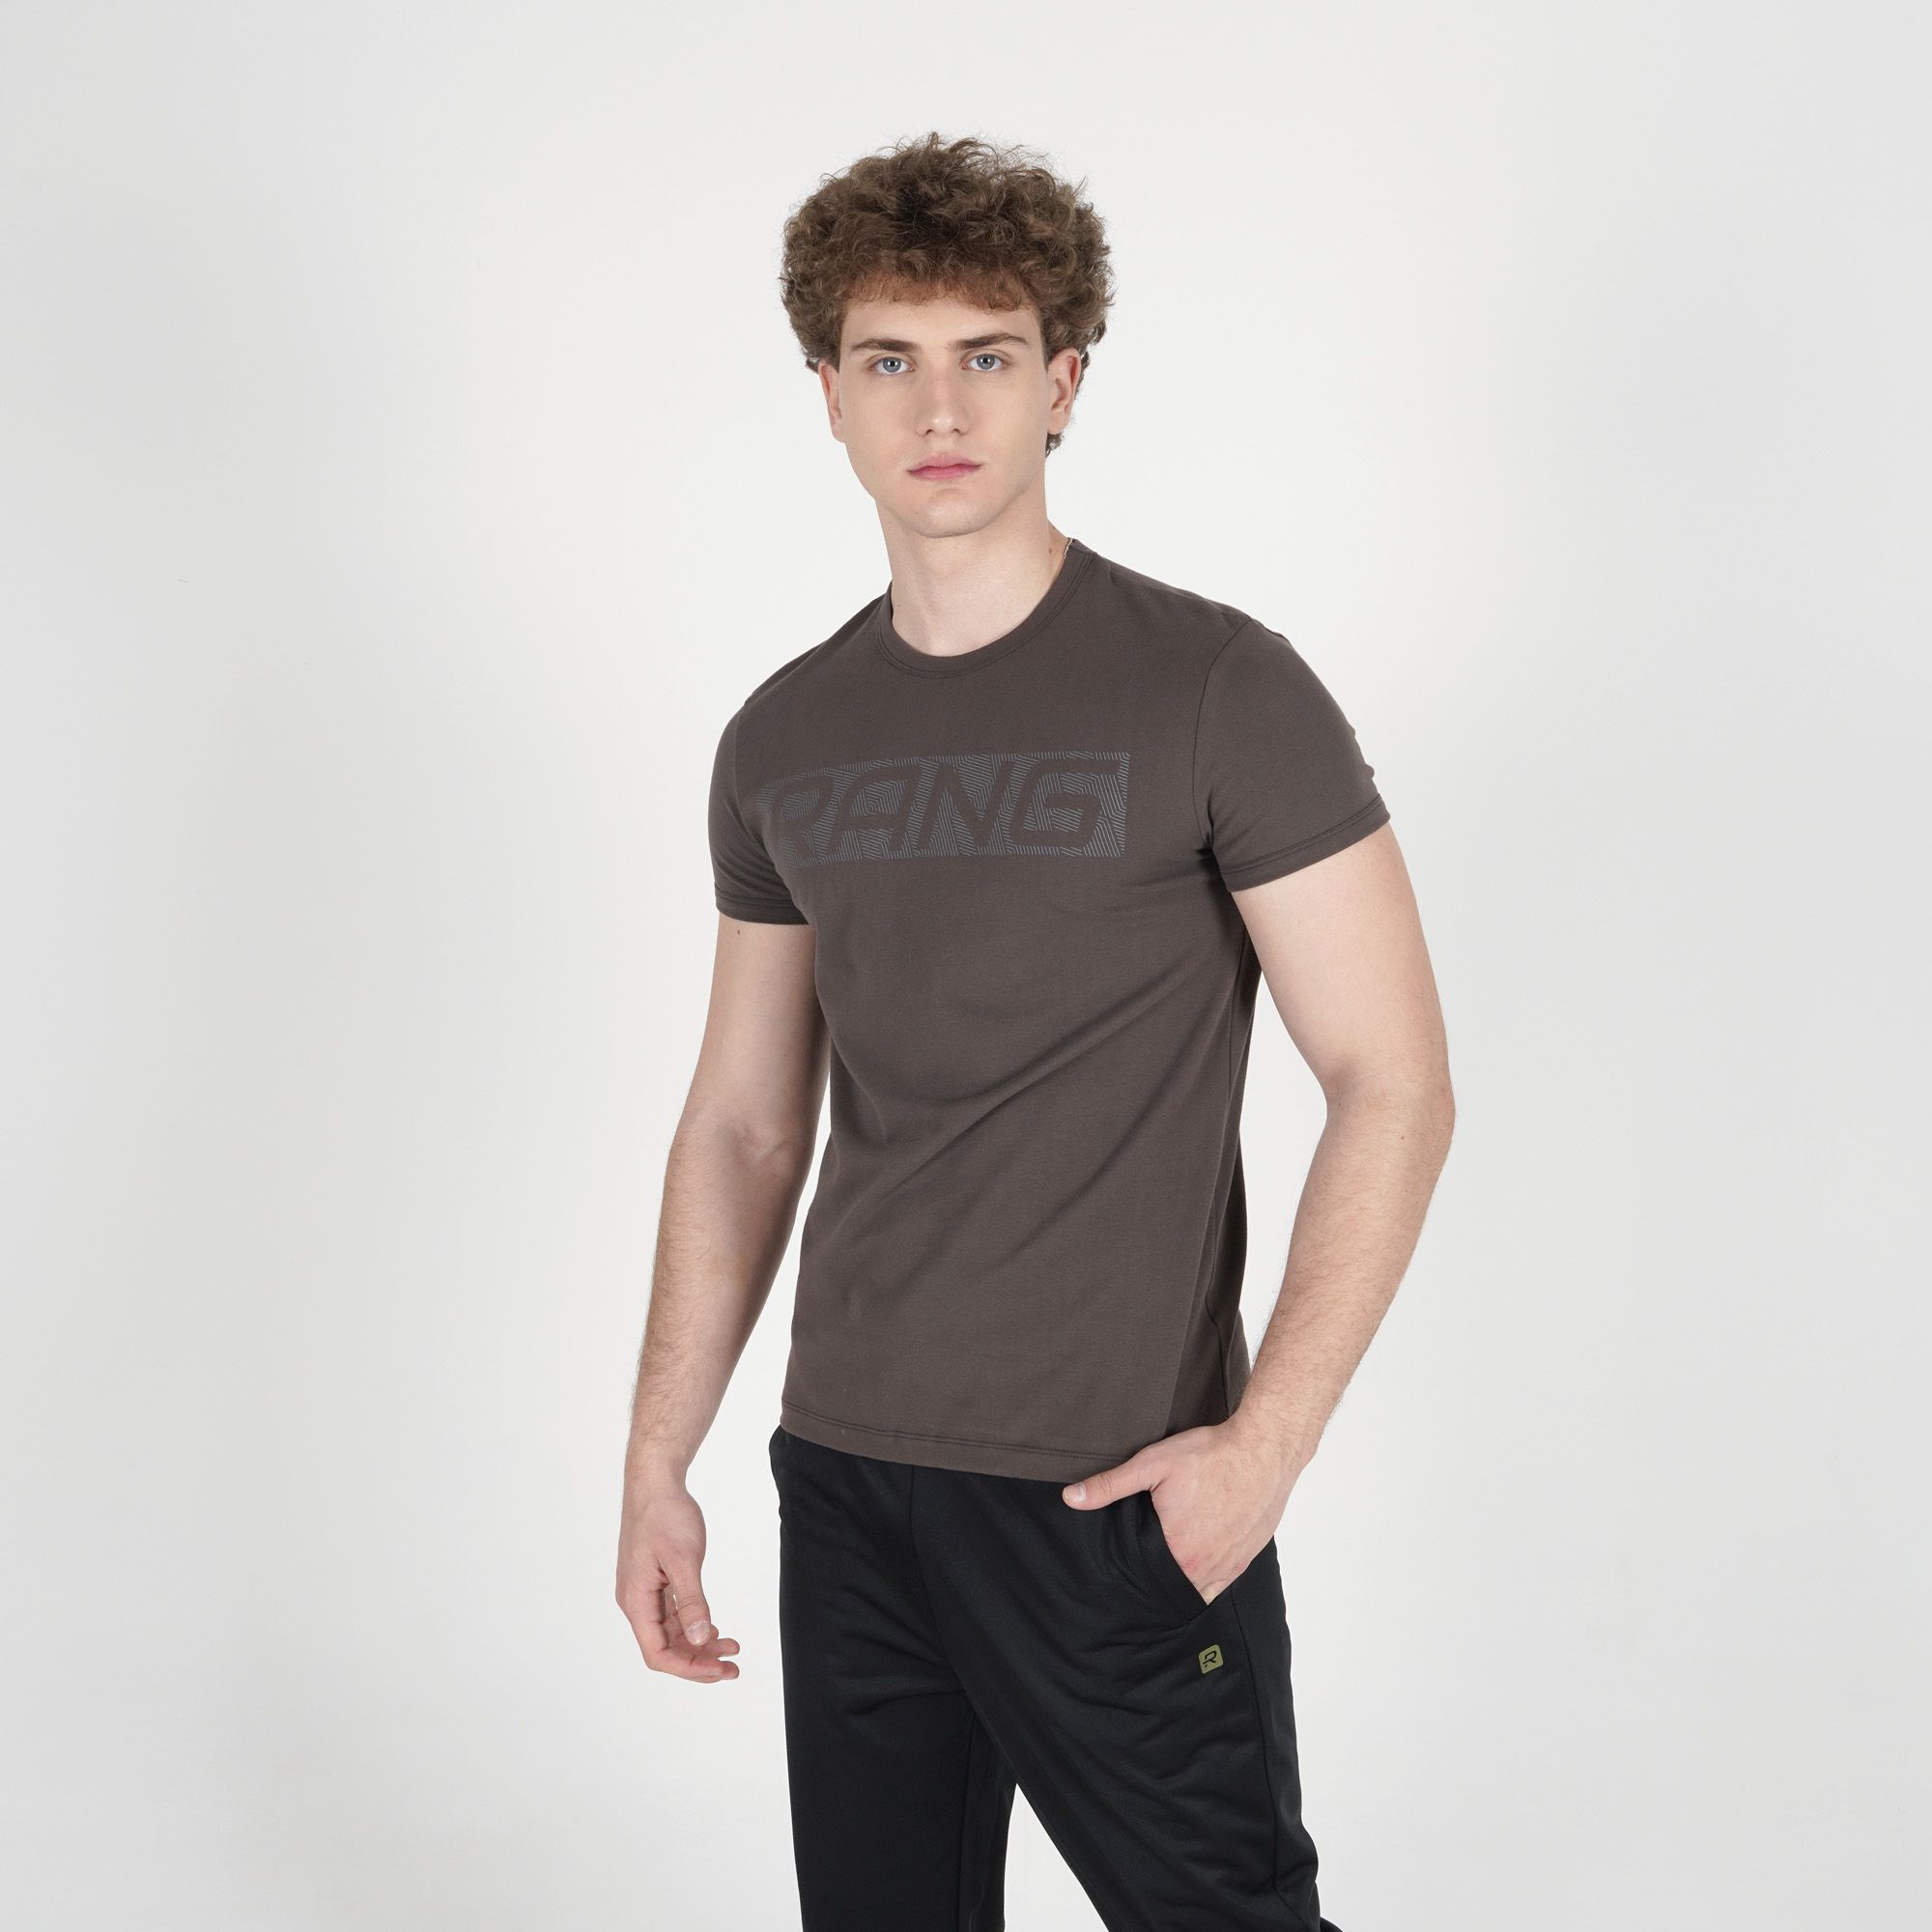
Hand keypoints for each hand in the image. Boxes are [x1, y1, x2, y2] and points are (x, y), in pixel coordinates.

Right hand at [616, 1480, 740, 1681]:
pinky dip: (694, 1625)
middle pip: (665, 1648)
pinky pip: (674, 1615)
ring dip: (699, 1645)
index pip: (657, 1654)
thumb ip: (691, 1601)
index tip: (719, 1669)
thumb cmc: (664, 1515)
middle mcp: (637, 1602)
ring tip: (732, 1648)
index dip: (688, 1667)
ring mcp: (646, 1592)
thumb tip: (698, 1640)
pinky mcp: (656, 1581)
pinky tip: (714, 1628)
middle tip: (733, 1667)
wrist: (655, 1483)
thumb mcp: (683, 1559)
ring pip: (671, 1633)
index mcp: (636, 1601)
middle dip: (698, 1661)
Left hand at [1059, 1420, 1301, 1603]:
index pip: (1144, 1580)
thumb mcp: (1153, 1464)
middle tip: (1138, 1568)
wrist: (1264, 1448)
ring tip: (1162, 1568)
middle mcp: (1205, 1568)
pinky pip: (1220, 1585)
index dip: (1129, 1576)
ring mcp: (1229, 1565)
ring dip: (1179, 1583)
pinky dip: (1205, 1581)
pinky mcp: (1247, 1557)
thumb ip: (1110, 1485)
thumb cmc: (1211, 1454)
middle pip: (1169, 1587)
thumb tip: (1071, 1498)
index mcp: (1179, 1552)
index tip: (1119, 1570)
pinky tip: (1193, 1566)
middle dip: (1152, 1581)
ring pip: (1196, 1589)